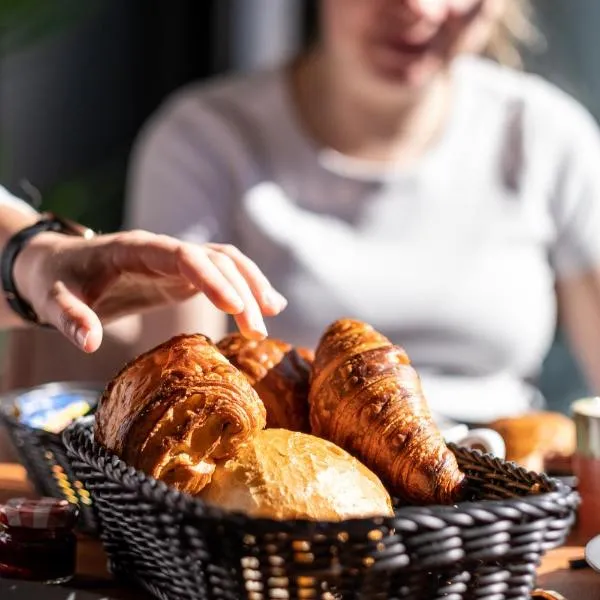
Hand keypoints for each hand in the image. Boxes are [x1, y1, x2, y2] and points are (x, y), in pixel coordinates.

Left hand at [13, 229, 286, 352]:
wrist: (61, 265)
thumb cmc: (58, 279)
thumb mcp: (54, 297)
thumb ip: (70, 316)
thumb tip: (89, 343)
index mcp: (136, 248)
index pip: (183, 256)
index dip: (212, 278)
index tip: (235, 307)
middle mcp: (164, 249)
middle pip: (214, 259)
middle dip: (240, 290)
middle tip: (257, 331)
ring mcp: (177, 260)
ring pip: (226, 261)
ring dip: (252, 284)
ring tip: (273, 314)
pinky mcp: (182, 274)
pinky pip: (222, 274)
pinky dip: (246, 287)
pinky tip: (265, 307)